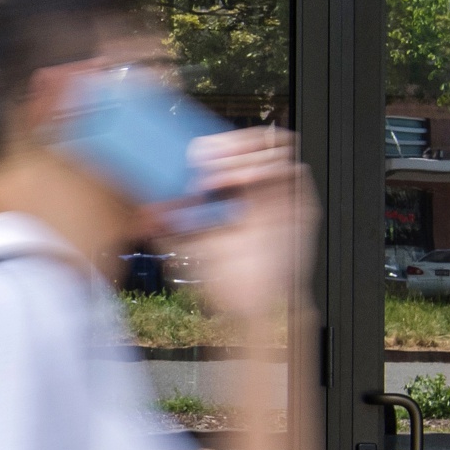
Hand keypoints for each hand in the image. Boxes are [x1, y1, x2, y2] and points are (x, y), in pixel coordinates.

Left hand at [163, 126, 318, 322]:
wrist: (254, 306)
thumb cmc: (226, 280)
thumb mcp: (191, 245)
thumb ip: (172, 225)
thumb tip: (147, 207)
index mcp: (239, 195)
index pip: (236, 151)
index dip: (220, 143)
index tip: (197, 149)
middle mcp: (263, 193)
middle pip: (257, 145)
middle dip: (230, 144)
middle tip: (205, 156)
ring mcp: (284, 199)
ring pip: (276, 152)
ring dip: (244, 156)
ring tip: (218, 175)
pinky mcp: (302, 209)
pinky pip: (295, 173)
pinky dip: (270, 169)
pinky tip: (243, 182)